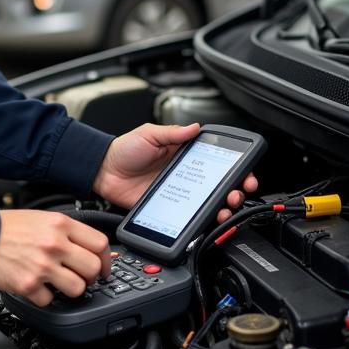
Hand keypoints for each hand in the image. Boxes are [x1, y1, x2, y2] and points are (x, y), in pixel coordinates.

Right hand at [0, 209, 111, 306]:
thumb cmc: (8, 227)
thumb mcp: (43, 218)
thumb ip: (67, 232)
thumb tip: (90, 249)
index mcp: (61, 225)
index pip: (100, 243)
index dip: (107, 259)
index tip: (104, 266)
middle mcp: (54, 244)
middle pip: (93, 269)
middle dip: (91, 276)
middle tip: (82, 277)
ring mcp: (42, 266)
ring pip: (77, 288)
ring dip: (71, 289)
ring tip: (59, 283)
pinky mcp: (29, 284)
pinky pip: (50, 300)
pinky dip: (44, 296)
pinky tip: (37, 285)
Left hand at [93, 122, 258, 223]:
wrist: (103, 171)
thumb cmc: (124, 150)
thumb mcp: (149, 134)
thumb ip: (172, 133)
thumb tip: (195, 127)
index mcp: (183, 155)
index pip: (217, 161)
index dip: (235, 168)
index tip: (245, 173)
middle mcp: (185, 175)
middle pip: (218, 185)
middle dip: (235, 191)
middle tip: (237, 193)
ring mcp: (178, 193)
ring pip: (208, 203)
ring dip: (222, 207)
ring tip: (226, 208)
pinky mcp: (169, 208)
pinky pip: (189, 216)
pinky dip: (202, 220)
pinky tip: (208, 220)